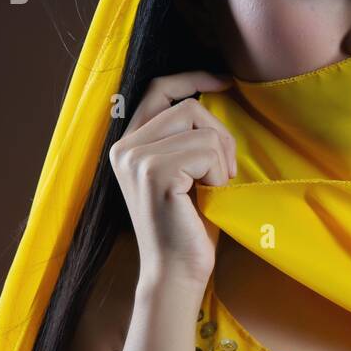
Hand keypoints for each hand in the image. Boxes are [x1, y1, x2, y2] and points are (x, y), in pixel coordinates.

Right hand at [109, 70, 235, 285]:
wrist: (177, 272)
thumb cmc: (189, 224)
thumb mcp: (185, 171)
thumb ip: (185, 137)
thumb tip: (213, 95)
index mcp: (128, 145)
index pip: (158, 89)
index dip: (193, 78)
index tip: (224, 82)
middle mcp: (125, 148)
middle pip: (188, 106)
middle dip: (220, 134)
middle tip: (223, 172)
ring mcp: (137, 159)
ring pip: (201, 127)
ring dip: (220, 157)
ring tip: (214, 186)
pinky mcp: (155, 173)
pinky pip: (206, 150)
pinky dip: (218, 172)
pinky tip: (209, 196)